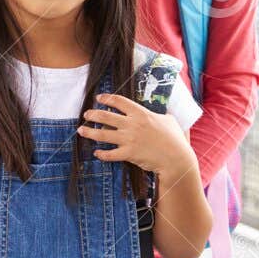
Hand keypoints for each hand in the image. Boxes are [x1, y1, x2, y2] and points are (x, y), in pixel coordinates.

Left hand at [78, 94, 195, 178]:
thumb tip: (160, 112)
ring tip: (81, 130)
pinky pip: (110, 154)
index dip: (107, 98)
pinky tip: (97, 152)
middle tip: (86, 114)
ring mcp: (129, 139)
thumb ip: (160, 115)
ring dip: (89, 132)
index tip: (99, 98)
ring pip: (102, 134)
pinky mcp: (128, 154)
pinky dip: (102, 154)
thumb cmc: (175, 139)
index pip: (120, 102)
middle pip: (105, 116)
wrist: (177, 159)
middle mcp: (132, 125)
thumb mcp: (169, 120)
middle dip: (93, 114)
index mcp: (142, 114)